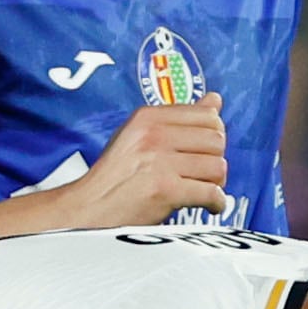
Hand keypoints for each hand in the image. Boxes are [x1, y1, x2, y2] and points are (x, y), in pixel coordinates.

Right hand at [36, 98, 227, 229]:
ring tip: (203, 189)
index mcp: (148, 117)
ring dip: (216, 182)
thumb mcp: (139, 136)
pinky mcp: (165, 190)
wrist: (90, 209)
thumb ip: (177, 119)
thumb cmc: (116, 175)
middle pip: (216, 140)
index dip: (214, 135)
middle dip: (216, 159)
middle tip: (204, 174)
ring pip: (217, 166)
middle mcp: (154, 135)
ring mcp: (160, 162)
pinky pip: (211, 192)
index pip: (206, 115)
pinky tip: (209, 206)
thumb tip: (215, 100)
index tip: (205, 151)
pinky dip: (216, 203)